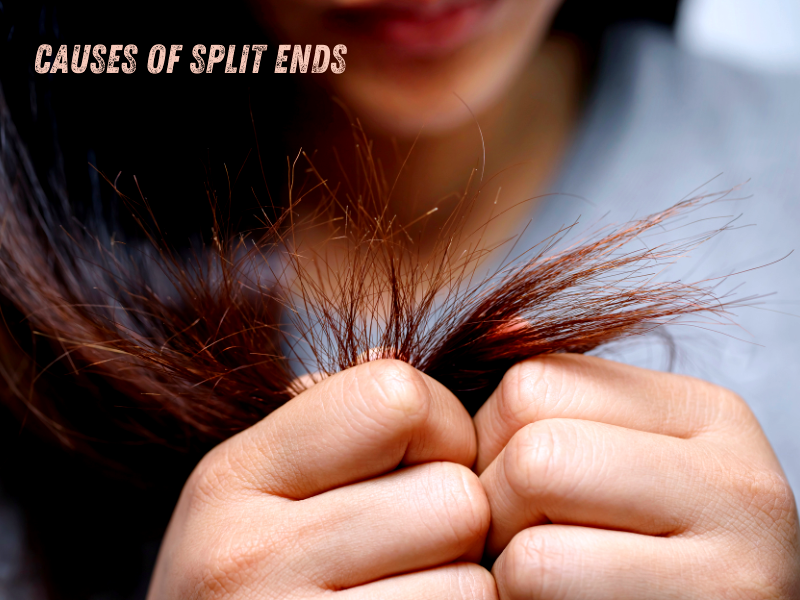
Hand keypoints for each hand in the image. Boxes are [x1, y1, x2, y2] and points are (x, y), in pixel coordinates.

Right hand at [147, 360, 495, 598]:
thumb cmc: (260, 576)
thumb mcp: (267, 487)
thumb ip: (342, 414)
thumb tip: (451, 347)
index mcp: (232, 475)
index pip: (397, 395)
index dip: (440, 424)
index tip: (425, 460)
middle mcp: (245, 555)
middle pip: (453, 494)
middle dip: (456, 516)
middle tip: (418, 542)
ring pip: (472, 578)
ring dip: (460, 583)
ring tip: (407, 588)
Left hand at [474, 354, 799, 598]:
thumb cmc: (643, 553)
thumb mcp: (619, 460)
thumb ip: (564, 405)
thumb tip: (506, 326)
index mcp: (703, 412)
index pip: (534, 384)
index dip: (487, 440)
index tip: (507, 488)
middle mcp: (735, 475)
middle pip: (534, 451)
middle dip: (495, 506)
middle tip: (514, 543)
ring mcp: (738, 558)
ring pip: (536, 532)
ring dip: (507, 564)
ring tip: (543, 580)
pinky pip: (545, 580)